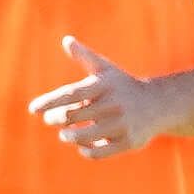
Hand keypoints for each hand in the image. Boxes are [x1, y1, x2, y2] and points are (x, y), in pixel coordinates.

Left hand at [29, 36, 175, 159]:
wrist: (159, 104)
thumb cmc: (123, 86)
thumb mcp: (106, 70)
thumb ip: (85, 56)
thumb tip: (66, 40)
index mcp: (104, 85)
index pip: (70, 94)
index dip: (49, 102)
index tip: (33, 109)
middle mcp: (114, 104)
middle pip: (71, 116)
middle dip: (56, 119)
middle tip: (51, 119)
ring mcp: (122, 125)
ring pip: (82, 136)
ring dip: (69, 136)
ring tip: (66, 134)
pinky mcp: (129, 142)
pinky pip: (98, 152)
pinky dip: (86, 150)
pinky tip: (83, 145)